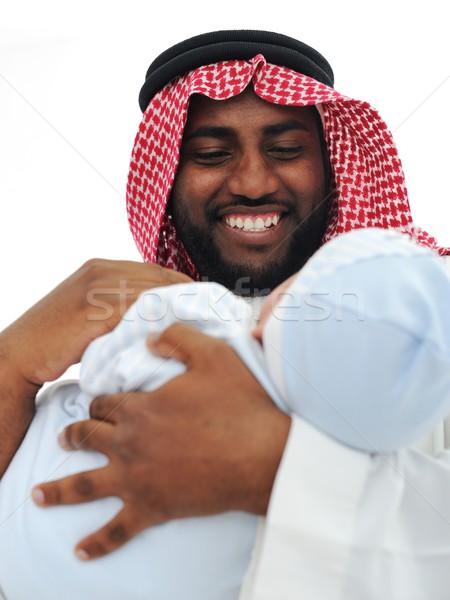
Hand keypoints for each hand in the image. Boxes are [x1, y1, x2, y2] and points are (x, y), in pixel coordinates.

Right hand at [1, 259, 190, 385]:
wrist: (18, 355)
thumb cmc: (56, 340)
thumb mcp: (90, 313)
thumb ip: (121, 306)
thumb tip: (158, 317)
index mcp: (101, 267)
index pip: (155, 271)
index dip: (184, 287)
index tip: (206, 303)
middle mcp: (100, 270)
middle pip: (160, 278)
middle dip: (191, 295)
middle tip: (216, 314)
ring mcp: (96, 287)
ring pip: (153, 292)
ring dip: (181, 308)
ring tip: (206, 325)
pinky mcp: (93, 308)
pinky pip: (137, 310)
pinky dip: (161, 319)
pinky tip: (179, 332)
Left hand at [32, 323, 290, 559]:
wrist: (262, 456)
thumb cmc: (239, 404)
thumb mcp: (212, 355)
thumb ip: (177, 337)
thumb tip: (149, 336)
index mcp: (140, 408)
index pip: (105, 403)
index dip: (100, 402)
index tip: (99, 404)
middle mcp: (129, 443)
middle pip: (87, 438)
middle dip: (73, 435)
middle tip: (64, 438)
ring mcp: (136, 479)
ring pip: (85, 485)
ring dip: (59, 490)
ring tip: (39, 494)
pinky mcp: (152, 509)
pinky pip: (116, 531)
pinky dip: (96, 543)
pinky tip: (80, 551)